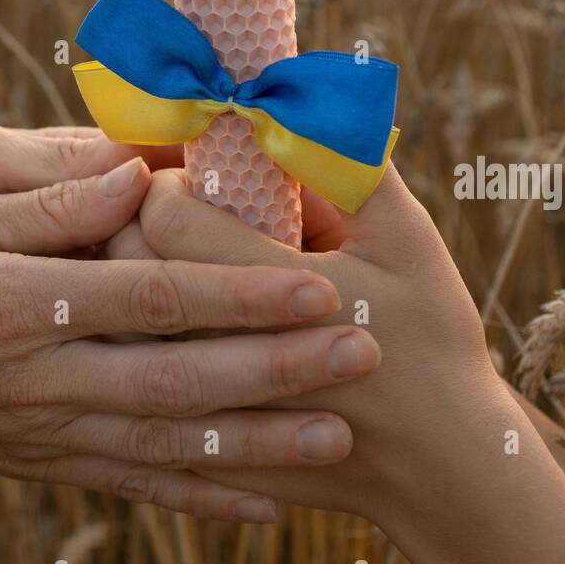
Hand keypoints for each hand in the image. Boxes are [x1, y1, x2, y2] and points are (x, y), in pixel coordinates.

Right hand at [0, 151, 381, 528]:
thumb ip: (44, 204)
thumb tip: (133, 175)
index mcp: (22, 306)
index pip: (154, 298)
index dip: (240, 291)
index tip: (318, 283)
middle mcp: (45, 381)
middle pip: (181, 378)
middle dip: (278, 369)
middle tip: (365, 354)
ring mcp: (47, 432)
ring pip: (170, 446)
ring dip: (260, 442)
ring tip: (339, 436)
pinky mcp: (43, 461)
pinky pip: (133, 486)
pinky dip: (202, 496)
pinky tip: (262, 503)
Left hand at [120, 164, 564, 563]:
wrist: (445, 467)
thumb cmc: (433, 339)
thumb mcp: (407, 238)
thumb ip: (348, 162)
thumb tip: (295, 96)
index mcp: (275, 292)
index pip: (164, 217)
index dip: (163, 182)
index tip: (188, 172)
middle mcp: (228, 352)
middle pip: (128, 269)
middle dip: (134, 224)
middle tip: (172, 207)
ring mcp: (210, 410)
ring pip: (119, 333)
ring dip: (128, 288)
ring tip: (162, 262)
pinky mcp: (203, 449)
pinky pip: (138, 391)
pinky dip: (139, 350)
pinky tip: (164, 328)